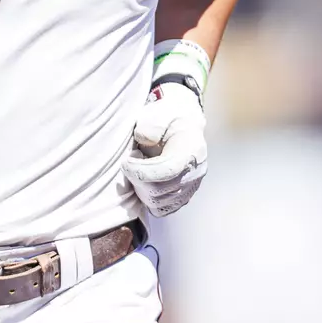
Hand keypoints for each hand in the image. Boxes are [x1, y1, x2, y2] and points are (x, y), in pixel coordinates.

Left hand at [122, 82, 207, 215]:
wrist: (185, 124)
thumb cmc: (169, 118)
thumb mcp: (159, 113)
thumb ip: (151, 126)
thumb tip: (144, 140)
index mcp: (191, 150)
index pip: (165, 171)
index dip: (141, 171)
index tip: (126, 161)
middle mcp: (195, 172)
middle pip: (159, 190)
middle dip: (137, 179)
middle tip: (130, 162)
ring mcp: (191, 187)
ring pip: (158, 202)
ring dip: (141, 189)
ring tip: (139, 170)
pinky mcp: (184, 197)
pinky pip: (162, 209)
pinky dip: (148, 199)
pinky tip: (144, 182)